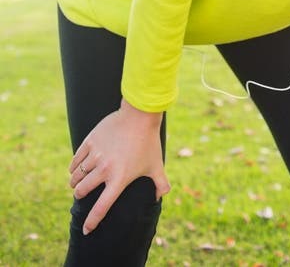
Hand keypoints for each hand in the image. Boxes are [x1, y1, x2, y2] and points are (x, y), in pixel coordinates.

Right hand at [68, 98, 169, 234]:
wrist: (139, 115)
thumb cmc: (149, 141)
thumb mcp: (156, 164)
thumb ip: (161, 184)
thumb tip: (160, 197)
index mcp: (119, 179)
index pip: (102, 208)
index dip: (92, 221)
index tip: (85, 230)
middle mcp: (105, 169)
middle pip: (83, 190)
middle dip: (79, 195)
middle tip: (79, 195)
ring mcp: (96, 155)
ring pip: (77, 175)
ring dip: (75, 181)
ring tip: (76, 183)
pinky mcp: (90, 141)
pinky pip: (76, 159)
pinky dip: (73, 167)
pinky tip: (74, 168)